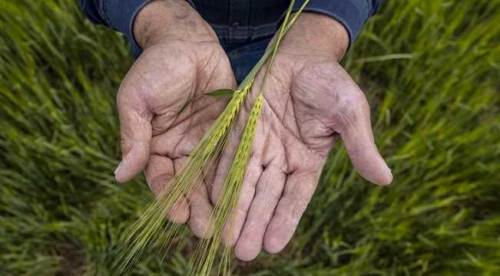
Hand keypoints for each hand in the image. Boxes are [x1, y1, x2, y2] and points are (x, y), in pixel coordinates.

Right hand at [114, 0, 234, 236]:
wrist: (188, 42)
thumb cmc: (157, 68)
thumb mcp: (137, 100)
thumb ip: (133, 137)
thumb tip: (120, 176)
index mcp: (156, 146)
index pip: (161, 179)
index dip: (168, 197)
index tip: (176, 215)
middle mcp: (181, 150)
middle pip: (189, 185)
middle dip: (196, 208)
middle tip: (206, 230)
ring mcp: (206, 142)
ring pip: (212, 178)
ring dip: (217, 201)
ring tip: (226, 224)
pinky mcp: (228, 132)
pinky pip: (232, 157)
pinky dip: (235, 177)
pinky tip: (242, 195)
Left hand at [213, 13, 392, 259]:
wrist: (300, 54)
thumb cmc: (329, 82)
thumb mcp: (350, 112)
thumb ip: (361, 145)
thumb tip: (385, 179)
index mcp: (308, 160)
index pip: (295, 197)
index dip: (284, 220)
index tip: (273, 245)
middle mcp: (281, 159)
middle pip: (266, 197)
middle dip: (254, 223)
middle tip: (243, 253)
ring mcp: (259, 145)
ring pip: (244, 182)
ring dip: (235, 208)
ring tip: (224, 237)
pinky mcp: (239, 128)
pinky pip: (228, 156)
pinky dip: (219, 176)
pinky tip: (211, 199)